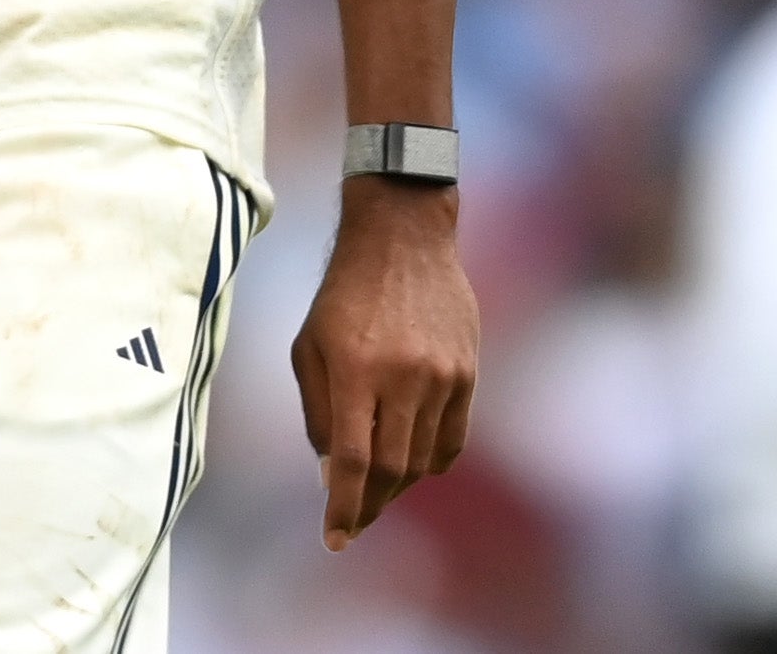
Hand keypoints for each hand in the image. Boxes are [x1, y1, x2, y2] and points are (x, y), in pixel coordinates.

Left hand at [290, 178, 477, 549]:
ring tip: (376, 491)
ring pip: (422, 460)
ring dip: (397, 486)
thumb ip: (318, 412)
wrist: (403, 237)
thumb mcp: (308, 346)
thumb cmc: (344, 293)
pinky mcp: (467, 373)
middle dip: (368, 505)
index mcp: (355, 369)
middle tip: (353, 521)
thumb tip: (331, 474)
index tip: (335, 539)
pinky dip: (430, 462)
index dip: (343, 507)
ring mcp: (441, 377)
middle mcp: (403, 377)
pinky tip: (412, 464)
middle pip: (391, 469)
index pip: (352, 460)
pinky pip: (451, 440)